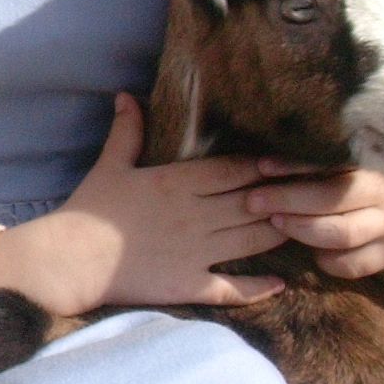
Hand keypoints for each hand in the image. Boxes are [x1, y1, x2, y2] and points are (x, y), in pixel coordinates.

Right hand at [0, 94, 287, 315]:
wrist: (69, 259)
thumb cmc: (89, 210)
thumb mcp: (109, 165)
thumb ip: (126, 131)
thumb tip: (128, 95)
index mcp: (177, 183)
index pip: (235, 170)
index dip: (266, 165)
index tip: (291, 161)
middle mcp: (195, 216)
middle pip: (254, 202)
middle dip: (285, 197)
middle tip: (314, 193)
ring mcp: (196, 252)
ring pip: (253, 241)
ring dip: (281, 233)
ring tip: (305, 227)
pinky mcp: (189, 284)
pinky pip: (233, 288)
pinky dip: (259, 288)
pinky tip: (280, 283)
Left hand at [249, 132, 383, 280]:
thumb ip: (348, 143)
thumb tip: (294, 125)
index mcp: (380, 163)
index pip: (333, 165)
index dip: (295, 166)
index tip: (262, 164)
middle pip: (330, 201)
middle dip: (286, 201)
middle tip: (253, 198)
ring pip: (341, 235)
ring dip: (303, 231)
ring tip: (275, 222)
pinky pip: (359, 265)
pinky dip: (332, 262)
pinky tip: (312, 252)